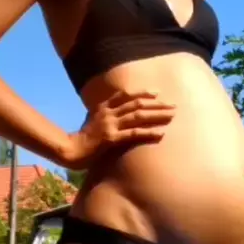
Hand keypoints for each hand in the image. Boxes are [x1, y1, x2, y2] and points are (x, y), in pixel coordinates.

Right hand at [61, 89, 175, 168]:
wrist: (70, 150)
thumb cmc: (82, 138)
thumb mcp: (92, 120)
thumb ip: (103, 113)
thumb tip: (115, 112)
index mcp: (103, 107)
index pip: (126, 95)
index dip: (142, 93)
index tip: (157, 93)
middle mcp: (108, 113)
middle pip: (137, 104)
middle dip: (156, 104)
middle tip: (173, 105)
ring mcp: (110, 125)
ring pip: (138, 116)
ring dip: (157, 115)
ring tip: (172, 115)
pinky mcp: (111, 138)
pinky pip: (134, 134)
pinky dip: (148, 132)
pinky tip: (161, 133)